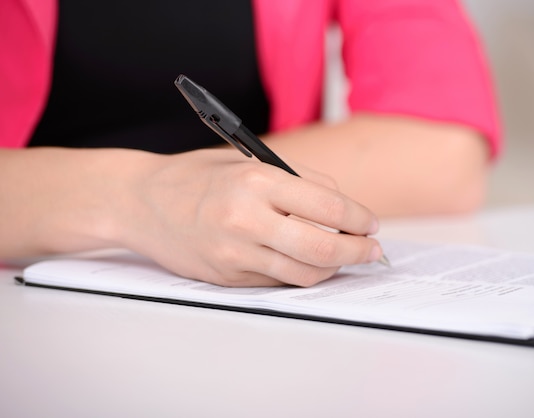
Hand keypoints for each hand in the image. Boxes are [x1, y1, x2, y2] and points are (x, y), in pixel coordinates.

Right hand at [120, 148, 382, 286]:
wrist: (140, 203)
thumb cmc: (197, 176)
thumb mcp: (248, 160)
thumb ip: (298, 180)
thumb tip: (343, 207)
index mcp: (255, 180)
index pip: (328, 205)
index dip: (359, 218)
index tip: (371, 223)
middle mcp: (246, 219)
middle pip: (323, 248)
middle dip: (359, 252)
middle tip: (372, 249)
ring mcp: (235, 254)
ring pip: (305, 273)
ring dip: (335, 268)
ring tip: (346, 258)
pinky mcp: (228, 277)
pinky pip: (279, 282)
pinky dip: (302, 273)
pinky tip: (310, 263)